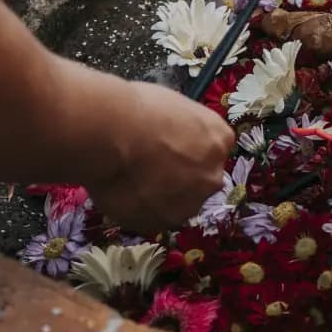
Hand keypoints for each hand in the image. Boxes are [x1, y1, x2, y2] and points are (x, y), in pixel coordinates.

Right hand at [93, 78, 234, 232]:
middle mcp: (212, 176)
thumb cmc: (139, 109)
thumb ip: (186, 131)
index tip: (170, 146)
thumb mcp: (176, 107)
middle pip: (201, 179)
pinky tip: (125, 193)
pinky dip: (142, 210)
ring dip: (163, 196)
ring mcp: (189, 204)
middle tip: (151, 166)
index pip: (213, 149)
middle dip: (181, 176)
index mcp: (220, 141)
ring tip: (133, 181)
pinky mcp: (162, 224)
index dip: (189, 148)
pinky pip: (155, 218)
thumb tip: (175, 139)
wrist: (111, 136)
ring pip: (179, 202)